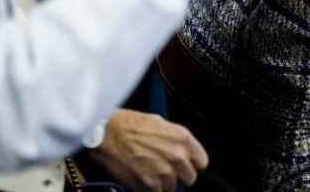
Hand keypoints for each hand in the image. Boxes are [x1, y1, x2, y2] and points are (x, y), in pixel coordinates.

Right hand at [86, 109, 207, 191]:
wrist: (108, 134)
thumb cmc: (130, 125)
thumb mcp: (162, 124)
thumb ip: (176, 140)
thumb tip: (182, 151)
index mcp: (183, 139)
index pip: (202, 162)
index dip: (192, 164)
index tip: (186, 166)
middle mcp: (178, 156)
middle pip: (190, 178)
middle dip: (179, 176)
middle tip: (166, 171)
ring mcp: (164, 173)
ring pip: (172, 188)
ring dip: (163, 184)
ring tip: (150, 173)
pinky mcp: (149, 186)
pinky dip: (151, 190)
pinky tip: (143, 181)